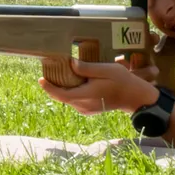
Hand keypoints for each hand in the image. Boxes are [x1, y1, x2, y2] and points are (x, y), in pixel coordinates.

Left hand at [41, 58, 159, 115]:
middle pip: (62, 97)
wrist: (134, 97)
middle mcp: (84, 105)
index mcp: (87, 95)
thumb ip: (87, 68)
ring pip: (68, 99)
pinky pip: (74, 100)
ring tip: (59, 74)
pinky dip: (70, 91)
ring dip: (62, 88)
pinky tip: (72, 81)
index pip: (62, 95)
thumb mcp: (106, 70)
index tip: (40, 79)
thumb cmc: (122, 81)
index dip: (49, 88)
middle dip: (53, 86)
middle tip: (48, 71)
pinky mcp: (88, 109)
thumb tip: (71, 64)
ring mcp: (86, 109)